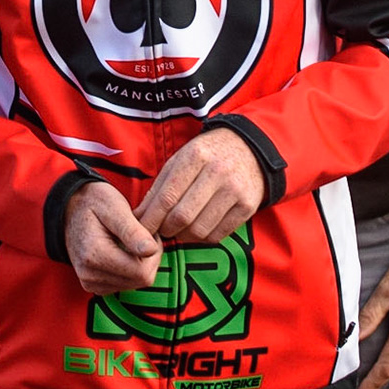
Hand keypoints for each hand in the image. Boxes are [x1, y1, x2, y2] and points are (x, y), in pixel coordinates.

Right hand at [63, 181, 160, 294]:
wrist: (69, 208)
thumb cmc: (93, 202)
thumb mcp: (114, 207)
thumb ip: (132, 230)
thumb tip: (151, 250)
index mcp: (95, 254)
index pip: (142, 272)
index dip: (153, 253)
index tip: (148, 232)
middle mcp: (89, 273)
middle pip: (140, 280)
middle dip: (148, 259)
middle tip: (140, 234)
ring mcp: (90, 281)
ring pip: (134, 284)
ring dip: (139, 264)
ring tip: (129, 241)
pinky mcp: (93, 284)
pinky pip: (123, 285)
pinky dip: (128, 270)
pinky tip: (122, 251)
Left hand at [133, 129, 265, 243]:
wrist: (248, 150)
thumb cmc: (206, 155)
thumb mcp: (180, 159)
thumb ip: (160, 186)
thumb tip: (140, 216)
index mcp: (196, 156)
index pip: (167, 196)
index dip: (151, 217)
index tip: (142, 228)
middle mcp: (218, 172)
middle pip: (183, 216)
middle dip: (165, 228)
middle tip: (159, 230)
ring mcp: (235, 191)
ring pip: (199, 229)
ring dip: (182, 236)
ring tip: (177, 229)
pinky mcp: (248, 207)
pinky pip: (218, 235)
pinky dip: (201, 238)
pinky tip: (195, 229)